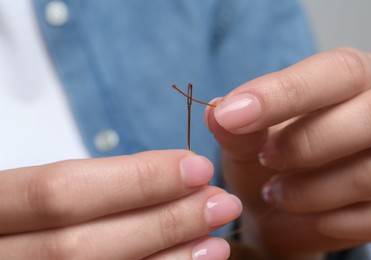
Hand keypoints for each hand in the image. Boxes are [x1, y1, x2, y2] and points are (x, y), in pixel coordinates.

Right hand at [0, 150, 241, 258]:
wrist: (11, 247)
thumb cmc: (28, 213)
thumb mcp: (36, 190)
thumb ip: (87, 187)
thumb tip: (170, 175)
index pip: (61, 191)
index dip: (135, 179)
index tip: (196, 167)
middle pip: (83, 245)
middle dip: (162, 222)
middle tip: (220, 202)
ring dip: (169, 259)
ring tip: (217, 239)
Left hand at [205, 48, 370, 258]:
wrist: (281, 205)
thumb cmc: (266, 159)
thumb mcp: (244, 140)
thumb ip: (236, 127)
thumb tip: (215, 112)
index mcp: (352, 80)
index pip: (339, 71)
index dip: (285, 93)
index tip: (231, 115)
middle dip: (308, 143)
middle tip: (265, 158)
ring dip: (309, 190)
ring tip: (274, 192)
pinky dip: (329, 221)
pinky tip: (303, 214)